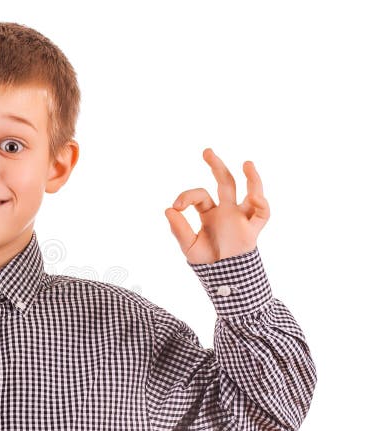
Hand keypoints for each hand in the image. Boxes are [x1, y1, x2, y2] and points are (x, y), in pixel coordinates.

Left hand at [164, 147, 269, 264]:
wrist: (224, 279)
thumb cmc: (207, 262)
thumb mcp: (189, 246)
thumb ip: (179, 229)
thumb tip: (169, 209)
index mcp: (210, 213)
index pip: (200, 196)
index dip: (186, 196)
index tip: (176, 206)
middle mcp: (227, 211)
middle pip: (225, 183)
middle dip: (216, 166)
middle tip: (206, 151)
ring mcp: (241, 218)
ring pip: (250, 192)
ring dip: (251, 178)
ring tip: (246, 163)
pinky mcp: (252, 229)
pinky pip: (262, 213)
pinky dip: (261, 203)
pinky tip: (255, 195)